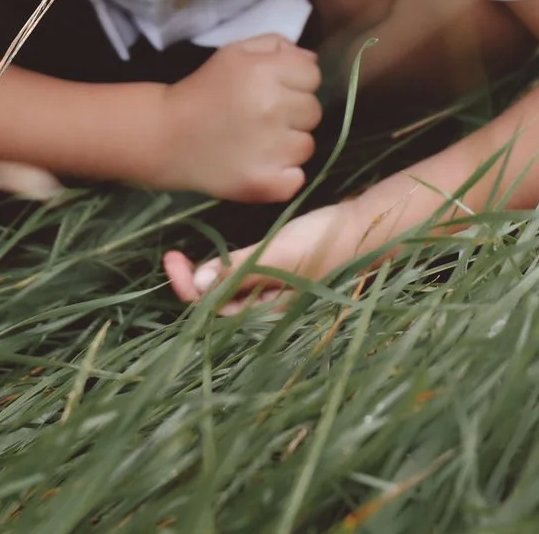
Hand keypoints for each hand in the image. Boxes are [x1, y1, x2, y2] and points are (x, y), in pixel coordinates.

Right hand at [150, 34, 320, 200]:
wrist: (165, 135)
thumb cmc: (203, 90)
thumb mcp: (234, 53)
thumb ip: (275, 45)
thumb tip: (311, 59)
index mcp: (264, 71)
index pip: (312, 74)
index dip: (294, 81)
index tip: (272, 90)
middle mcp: (272, 107)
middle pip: (314, 110)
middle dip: (293, 112)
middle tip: (262, 117)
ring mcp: (271, 149)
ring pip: (307, 145)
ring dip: (288, 144)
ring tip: (257, 141)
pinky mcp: (265, 183)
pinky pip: (297, 178)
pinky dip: (283, 175)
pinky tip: (260, 165)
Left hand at [164, 200, 365, 310]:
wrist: (366, 226)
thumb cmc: (325, 242)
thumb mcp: (279, 256)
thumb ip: (241, 272)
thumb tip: (199, 286)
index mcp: (267, 311)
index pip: (214, 309)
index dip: (188, 288)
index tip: (173, 260)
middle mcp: (268, 306)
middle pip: (218, 303)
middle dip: (192, 282)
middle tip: (172, 255)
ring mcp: (275, 290)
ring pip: (229, 290)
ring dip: (206, 275)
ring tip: (186, 255)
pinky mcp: (281, 272)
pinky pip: (244, 277)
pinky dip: (226, 267)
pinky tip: (219, 254)